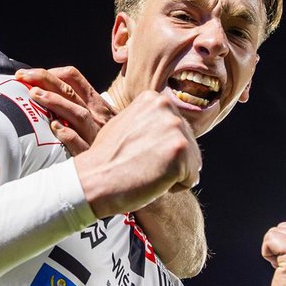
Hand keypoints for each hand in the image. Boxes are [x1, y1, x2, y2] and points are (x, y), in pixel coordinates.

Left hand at [15, 66, 114, 154]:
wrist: (133, 154)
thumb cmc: (112, 136)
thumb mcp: (101, 115)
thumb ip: (79, 103)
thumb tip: (51, 93)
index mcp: (95, 102)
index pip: (73, 78)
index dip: (51, 72)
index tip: (31, 75)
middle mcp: (95, 114)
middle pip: (69, 91)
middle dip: (45, 80)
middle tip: (23, 76)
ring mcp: (95, 134)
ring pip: (77, 113)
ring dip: (56, 102)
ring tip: (34, 94)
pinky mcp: (92, 154)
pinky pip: (81, 144)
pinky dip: (68, 135)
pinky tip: (54, 128)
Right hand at [73, 91, 199, 216]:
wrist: (92, 180)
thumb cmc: (106, 159)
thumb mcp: (126, 124)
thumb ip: (148, 120)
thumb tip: (166, 123)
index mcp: (154, 99)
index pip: (177, 130)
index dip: (161, 149)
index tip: (139, 154)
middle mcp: (167, 108)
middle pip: (189, 144)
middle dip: (170, 161)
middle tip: (141, 166)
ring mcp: (175, 128)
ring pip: (193, 162)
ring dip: (173, 174)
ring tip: (146, 172)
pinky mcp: (180, 152)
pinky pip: (192, 178)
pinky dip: (175, 187)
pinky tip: (151, 181)